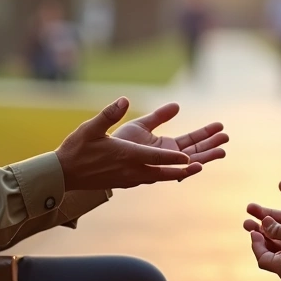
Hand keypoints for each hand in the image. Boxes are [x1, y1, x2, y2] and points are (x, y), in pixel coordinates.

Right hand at [56, 98, 218, 190]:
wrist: (64, 175)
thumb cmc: (77, 149)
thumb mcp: (92, 128)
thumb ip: (110, 114)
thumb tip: (123, 99)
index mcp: (128, 156)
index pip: (157, 158)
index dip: (176, 158)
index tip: (194, 158)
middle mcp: (134, 170)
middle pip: (170, 170)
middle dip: (195, 162)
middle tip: (216, 156)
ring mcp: (133, 178)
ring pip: (166, 176)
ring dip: (186, 169)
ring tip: (206, 163)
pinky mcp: (130, 181)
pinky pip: (156, 178)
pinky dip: (172, 174)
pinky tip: (181, 170)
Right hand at [244, 181, 280, 248]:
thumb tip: (280, 183)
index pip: (272, 217)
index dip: (260, 213)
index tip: (251, 208)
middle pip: (268, 232)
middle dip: (255, 228)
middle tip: (246, 223)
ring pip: (273, 246)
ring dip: (260, 240)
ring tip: (251, 232)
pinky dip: (274, 253)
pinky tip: (267, 247)